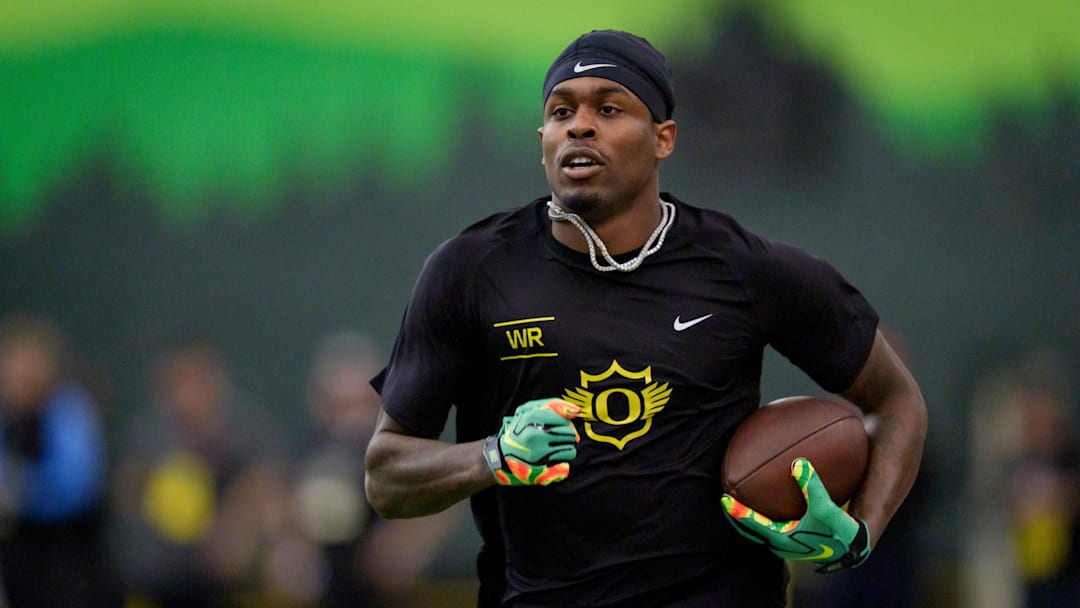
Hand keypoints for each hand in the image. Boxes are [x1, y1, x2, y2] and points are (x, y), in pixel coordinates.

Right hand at [484, 398, 579, 485]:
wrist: (500, 457)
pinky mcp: (540, 469)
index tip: (559, 428)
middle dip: (567, 437)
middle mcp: (535, 435)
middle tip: (555, 439)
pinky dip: (561, 462)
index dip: (565, 425)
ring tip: (553, 449)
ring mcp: (538, 453)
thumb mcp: (529, 411)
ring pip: (570, 450)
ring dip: (565, 449)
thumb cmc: (518, 432)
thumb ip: (554, 406)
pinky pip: (565, 465)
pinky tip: (550, 459)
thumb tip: (576, 411)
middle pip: (570, 435)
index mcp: (532, 417)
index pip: (565, 421)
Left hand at [722, 457, 870, 571]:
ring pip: (759, 532)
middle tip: (724, 500)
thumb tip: (798, 463)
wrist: (853, 548)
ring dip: (747, 520)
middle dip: (736, 517)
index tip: (724, 498)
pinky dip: (763, 518)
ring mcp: (786, 545)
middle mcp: (781, 544)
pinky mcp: (794, 541)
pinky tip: (766, 504)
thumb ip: (812, 486)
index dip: (737, 512)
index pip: (752, 524)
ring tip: (739, 503)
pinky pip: (771, 529)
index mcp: (783, 538)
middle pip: (750, 531)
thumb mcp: (826, 508)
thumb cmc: (839, 529)